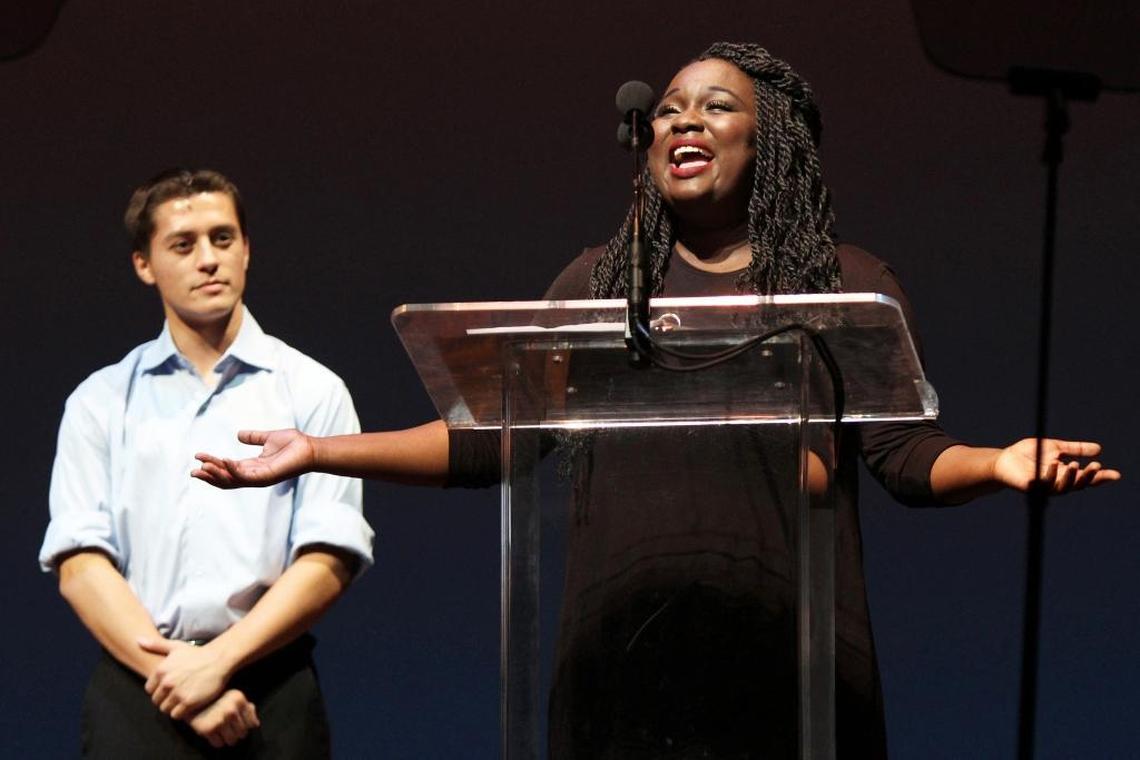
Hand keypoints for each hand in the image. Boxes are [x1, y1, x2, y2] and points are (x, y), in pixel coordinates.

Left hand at [139, 637, 233, 718]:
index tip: (169, 688)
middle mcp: (166, 683)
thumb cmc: (197, 653)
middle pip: (157, 701)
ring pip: (165, 709)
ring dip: (173, 707)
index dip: (159, 690)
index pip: (150, 690)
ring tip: (182, 701)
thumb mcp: (176, 646)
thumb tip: (138, 640)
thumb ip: (156, 645)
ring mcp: (177, 693)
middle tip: (177, 695)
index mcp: (160, 671)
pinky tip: (189, 705)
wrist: (218, 659)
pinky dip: (181, 712)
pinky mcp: (188, 702)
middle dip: (165, 699)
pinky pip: (176, 714)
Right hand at [188, 689, 259, 747]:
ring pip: (232, 741)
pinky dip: (217, 742)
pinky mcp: (208, 729)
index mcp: (239, 699)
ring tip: (222, 732)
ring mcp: (220, 720)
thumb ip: (246, 708)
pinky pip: (219, 744)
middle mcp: (231, 710)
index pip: (251, 724)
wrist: (191, 701)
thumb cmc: (216, 700)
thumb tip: (255, 724)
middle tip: (229, 730)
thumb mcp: (233, 697)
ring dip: (228, 739)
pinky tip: (214, 734)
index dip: (245, 727)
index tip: (238, 725)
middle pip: (242, 734)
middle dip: (236, 734)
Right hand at [191, 429, 314, 487]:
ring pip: (232, 480)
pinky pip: (244, 476)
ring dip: (216, 474)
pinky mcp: (266, 477)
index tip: (198, 456)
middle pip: (226, 479)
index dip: (213, 464)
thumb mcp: (268, 438)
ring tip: (202, 466)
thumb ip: (253, 437)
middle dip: (209, 475)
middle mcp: (254, 475)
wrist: (310, 447)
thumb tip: (238, 434)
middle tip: (193, 471)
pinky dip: (232, 470)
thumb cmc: (294, 444)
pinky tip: (222, 461)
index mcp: (253, 466)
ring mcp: (260, 478)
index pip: (228, 469)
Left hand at [993, 438, 1120, 493]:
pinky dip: (1047, 476)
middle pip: (1077, 484)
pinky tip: (1052, 466)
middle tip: (1096, 467)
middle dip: (1087, 477)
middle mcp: (1057, 483)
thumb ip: (1075, 449)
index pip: (1086, 478)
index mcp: (1064, 474)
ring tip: (1074, 464)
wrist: (1003, 459)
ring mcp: (1044, 487)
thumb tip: (1099, 449)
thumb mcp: (1055, 448)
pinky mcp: (1030, 487)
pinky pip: (1041, 484)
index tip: (1116, 475)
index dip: (1101, 478)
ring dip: (1070, 476)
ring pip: (1062, 486)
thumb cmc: (1027, 454)